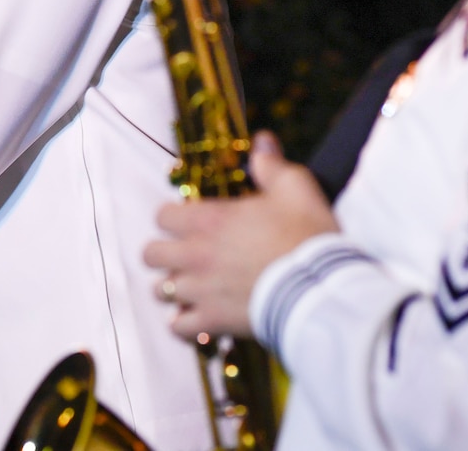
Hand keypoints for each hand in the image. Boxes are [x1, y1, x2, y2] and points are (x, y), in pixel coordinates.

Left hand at [143, 131, 339, 338]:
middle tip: (185, 256)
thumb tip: (261, 140)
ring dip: (172, 289)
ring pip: (159, 291)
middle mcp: (194, 254)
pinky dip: (184, 323)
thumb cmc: (306, 236)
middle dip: (164, 254)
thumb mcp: (295, 187)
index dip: (173, 218)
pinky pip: (178, 326)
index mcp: (207, 220)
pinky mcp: (211, 321)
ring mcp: (199, 290)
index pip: (162, 215)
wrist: (317, 290)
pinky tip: (199, 317)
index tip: (190, 223)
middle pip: (150, 254)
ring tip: (192, 288)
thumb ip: (271, 164)